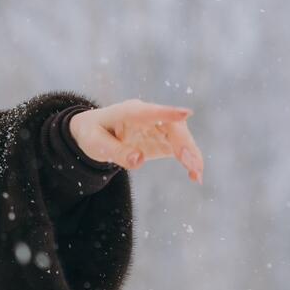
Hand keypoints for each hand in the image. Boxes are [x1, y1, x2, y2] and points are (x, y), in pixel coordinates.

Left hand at [68, 99, 203, 183]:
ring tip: (196, 175)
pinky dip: (190, 161)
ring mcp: (158, 127)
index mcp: (128, 111)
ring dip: (191, 155)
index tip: (185, 114)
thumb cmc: (92, 134)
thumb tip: (138, 160)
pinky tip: (195, 177)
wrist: (94, 132)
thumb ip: (115, 151)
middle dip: (183, 143)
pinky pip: (180, 149)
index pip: (149, 112)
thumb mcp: (95, 144)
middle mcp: (148, 116)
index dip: (167, 113)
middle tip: (190, 163)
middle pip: (172, 126)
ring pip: (181, 137)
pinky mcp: (163, 139)